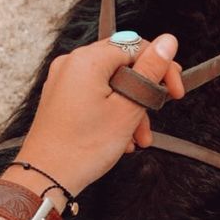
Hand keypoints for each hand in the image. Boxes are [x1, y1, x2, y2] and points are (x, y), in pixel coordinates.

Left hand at [2, 34, 183, 201]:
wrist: (46, 177)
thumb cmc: (82, 148)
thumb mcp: (128, 108)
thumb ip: (150, 71)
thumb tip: (168, 42)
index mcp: (88, 60)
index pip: (136, 47)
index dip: (161, 68)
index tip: (174, 91)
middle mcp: (72, 64)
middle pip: (123, 64)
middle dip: (145, 92)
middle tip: (157, 112)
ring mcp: (64, 81)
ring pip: (111, 83)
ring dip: (131, 108)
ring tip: (139, 137)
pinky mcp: (61, 98)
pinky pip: (95, 95)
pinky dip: (112, 112)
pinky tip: (121, 137)